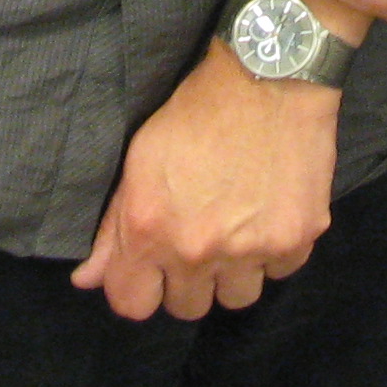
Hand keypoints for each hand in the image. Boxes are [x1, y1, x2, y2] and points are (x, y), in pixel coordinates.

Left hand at [71, 47, 338, 320]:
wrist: (269, 77)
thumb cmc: (196, 113)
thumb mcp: (140, 161)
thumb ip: (113, 229)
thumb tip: (88, 280)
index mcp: (149, 230)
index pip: (133, 305)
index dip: (140, 287)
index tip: (153, 268)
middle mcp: (198, 249)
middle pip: (188, 308)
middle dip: (189, 279)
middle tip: (201, 237)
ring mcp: (252, 248)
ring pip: (237, 298)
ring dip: (235, 272)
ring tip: (239, 229)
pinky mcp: (298, 238)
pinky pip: (281, 271)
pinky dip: (275, 251)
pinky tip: (270, 213)